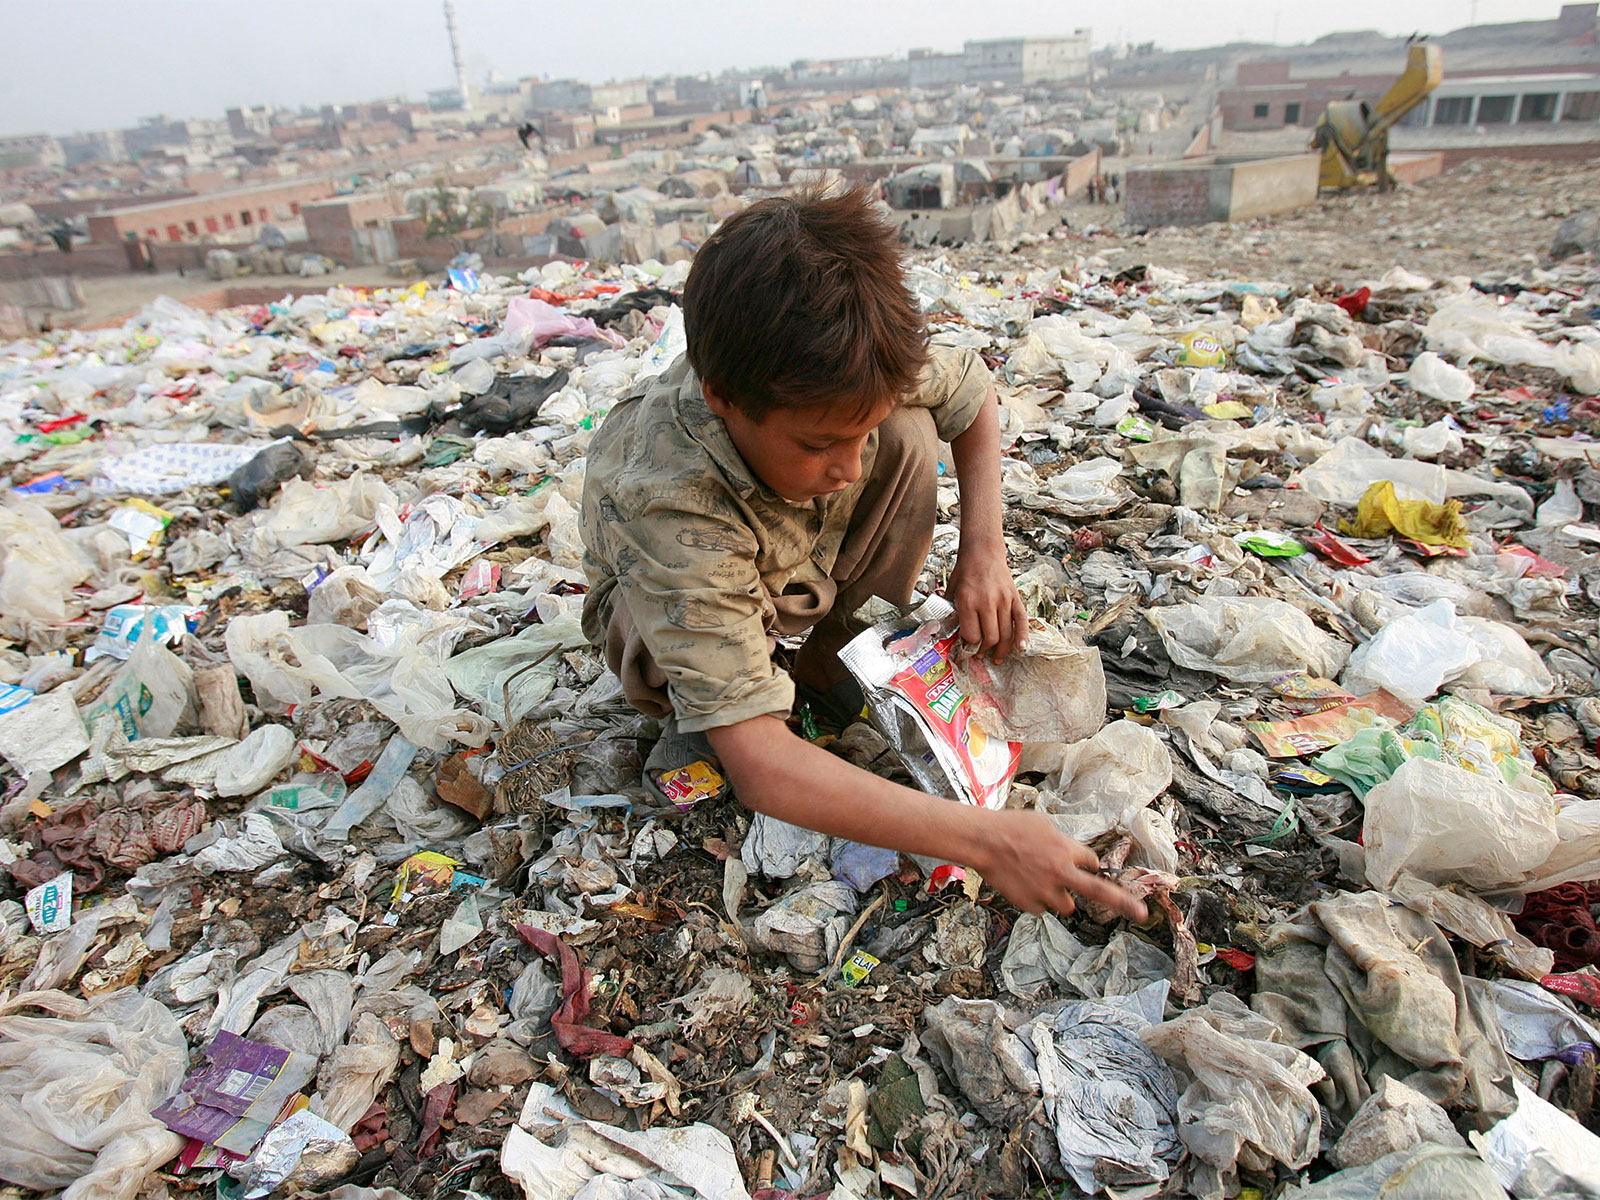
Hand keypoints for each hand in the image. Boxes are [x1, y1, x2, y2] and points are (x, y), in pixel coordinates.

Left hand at [947, 540, 1027, 661]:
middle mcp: (987, 602)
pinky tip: (1021, 648)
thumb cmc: (965, 571)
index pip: (972, 635)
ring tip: (997, 657)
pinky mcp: (1015, 597)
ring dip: (1001, 650)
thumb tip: (952, 636)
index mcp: (968, 601)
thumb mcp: (951, 591)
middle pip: (990, 638)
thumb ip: (952, 612)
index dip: (968, 646)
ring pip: (1006, 634)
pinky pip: (1021, 621)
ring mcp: (1004, 600)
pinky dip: (1022, 636)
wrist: (983, 551)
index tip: (966, 650)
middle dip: (984, 650)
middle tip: (980, 655)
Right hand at [972, 809, 1147, 921]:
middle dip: (1124, 903)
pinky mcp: (1030, 904)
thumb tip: (1071, 853)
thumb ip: (1062, 841)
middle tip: (1143, 914)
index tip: (1083, 864)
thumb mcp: (1044, 824)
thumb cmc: (1011, 826)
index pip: (1091, 863)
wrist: (983, 841)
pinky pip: (1042, 908)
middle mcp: (1061, 873)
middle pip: (1098, 892)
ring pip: (1066, 905)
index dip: (1085, 862)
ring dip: (1061, 896)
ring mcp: (1046, 891)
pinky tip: (1022, 884)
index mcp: (1067, 850)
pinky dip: (1037, 900)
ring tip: (1040, 882)